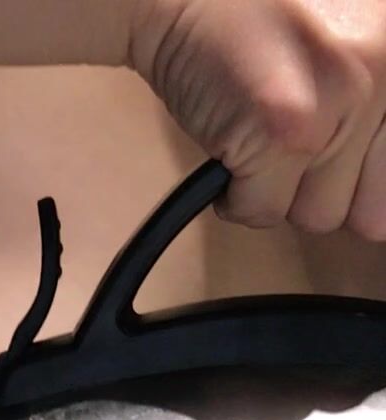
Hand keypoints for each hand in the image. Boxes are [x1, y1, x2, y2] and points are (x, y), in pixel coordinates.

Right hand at [128, 0, 385, 235]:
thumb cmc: (253, 17)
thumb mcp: (347, 50)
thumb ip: (372, 110)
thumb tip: (377, 207)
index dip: (363, 183)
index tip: (337, 163)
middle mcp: (383, 76)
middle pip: (367, 210)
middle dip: (325, 190)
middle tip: (294, 141)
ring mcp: (336, 105)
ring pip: (317, 216)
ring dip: (279, 191)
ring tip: (260, 131)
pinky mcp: (284, 132)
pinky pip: (263, 213)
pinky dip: (235, 194)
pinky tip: (232, 140)